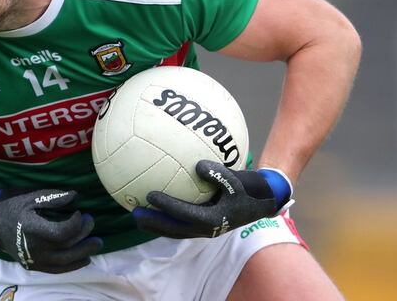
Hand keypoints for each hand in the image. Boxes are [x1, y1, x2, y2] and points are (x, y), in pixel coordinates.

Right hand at [0, 188, 102, 273]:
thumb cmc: (11, 204)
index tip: (79, 212)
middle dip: (84, 236)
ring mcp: (34, 259)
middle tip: (92, 222)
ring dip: (83, 253)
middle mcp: (34, 248)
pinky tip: (84, 259)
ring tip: (96, 244)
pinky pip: (56, 270)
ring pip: (65, 262)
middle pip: (67, 248)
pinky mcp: (33, 265)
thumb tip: (76, 196)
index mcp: (33, 229)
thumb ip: (54, 197)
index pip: (62, 232)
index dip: (76, 223)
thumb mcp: (30, 196)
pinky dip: (72, 266)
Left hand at [132, 160, 293, 238]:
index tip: (150, 195)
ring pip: (175, 231)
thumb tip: (198, 165)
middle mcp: (207, 228)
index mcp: (214, 220)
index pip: (185, 214)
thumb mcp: (238, 180)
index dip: (167, 206)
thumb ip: (219, 174)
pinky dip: (165, 219)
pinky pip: (180, 224)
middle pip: (174, 229)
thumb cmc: (249, 189)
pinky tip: (153, 208)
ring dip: (155, 225)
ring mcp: (204, 230)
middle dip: (154, 223)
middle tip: (134, 213)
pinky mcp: (203, 226)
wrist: (262, 203)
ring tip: (137, 215)